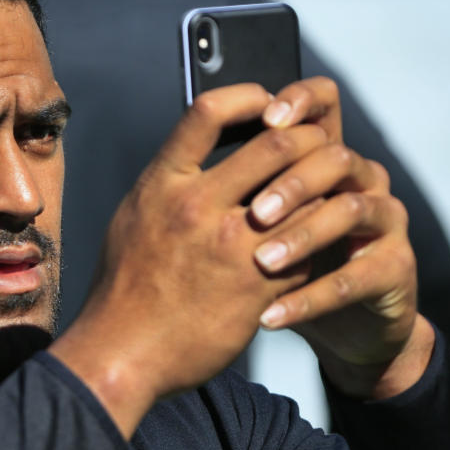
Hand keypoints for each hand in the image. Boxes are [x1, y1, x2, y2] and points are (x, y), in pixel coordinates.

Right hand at [50, 83, 330, 435]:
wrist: (123, 352)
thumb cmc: (125, 285)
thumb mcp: (133, 216)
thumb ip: (168, 181)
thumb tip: (197, 151)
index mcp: (163, 185)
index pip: (209, 112)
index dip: (248, 97)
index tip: (268, 106)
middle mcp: (198, 208)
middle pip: (277, 145)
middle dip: (307, 138)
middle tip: (315, 146)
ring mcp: (233, 249)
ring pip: (306, 196)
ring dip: (323, 188)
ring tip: (326, 189)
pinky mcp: (260, 288)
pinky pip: (310, 250)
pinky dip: (319, 241)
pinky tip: (316, 241)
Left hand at [248, 77, 430, 398]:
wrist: (335, 322)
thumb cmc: (281, 259)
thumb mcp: (255, 217)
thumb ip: (236, 181)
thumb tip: (185, 154)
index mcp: (323, 153)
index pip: (324, 103)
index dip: (301, 101)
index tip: (266, 117)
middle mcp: (360, 177)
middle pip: (335, 156)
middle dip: (292, 182)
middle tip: (253, 212)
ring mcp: (384, 219)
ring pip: (351, 209)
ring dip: (303, 237)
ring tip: (262, 263)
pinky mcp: (395, 266)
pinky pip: (356, 278)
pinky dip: (309, 299)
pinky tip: (270, 316)